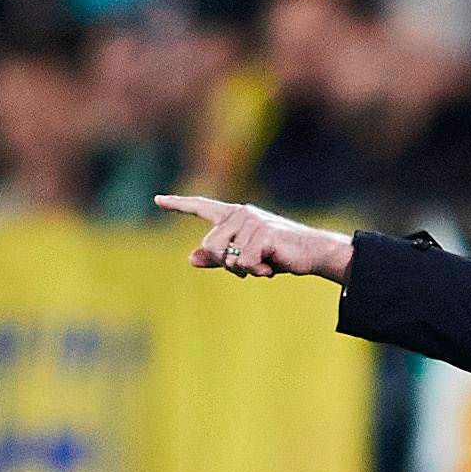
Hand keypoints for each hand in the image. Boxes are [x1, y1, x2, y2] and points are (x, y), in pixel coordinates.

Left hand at [155, 193, 352, 281]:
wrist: (313, 253)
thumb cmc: (279, 254)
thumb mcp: (245, 257)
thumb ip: (219, 257)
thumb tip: (191, 259)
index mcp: (234, 215)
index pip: (202, 206)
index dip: (178, 204)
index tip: (157, 200)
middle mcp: (240, 213)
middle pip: (209, 246)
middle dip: (226, 264)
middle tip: (252, 266)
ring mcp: (251, 221)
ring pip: (226, 256)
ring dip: (244, 269)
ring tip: (264, 264)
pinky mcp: (262, 233)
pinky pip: (244, 262)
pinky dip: (257, 271)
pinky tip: (272, 266)